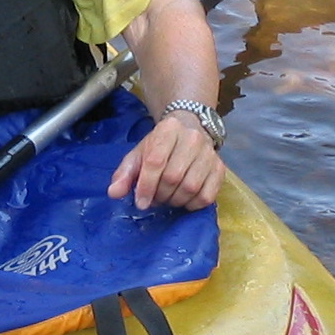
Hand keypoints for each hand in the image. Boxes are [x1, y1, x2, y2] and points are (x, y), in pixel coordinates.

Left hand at [108, 113, 223, 211]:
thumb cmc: (160, 146)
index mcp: (168, 129)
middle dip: (160, 195)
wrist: (190, 130)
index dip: (146, 186)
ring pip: (191, 187)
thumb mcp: (139, 154)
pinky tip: (183, 200)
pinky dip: (192, 204)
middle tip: (155, 199)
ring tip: (168, 198)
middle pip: (173, 177)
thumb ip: (124, 174)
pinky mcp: (220, 169)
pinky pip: (207, 196)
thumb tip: (114, 193)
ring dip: (175, 200)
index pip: (156, 161)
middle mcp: (192, 138)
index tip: (141, 202)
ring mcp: (209, 154)